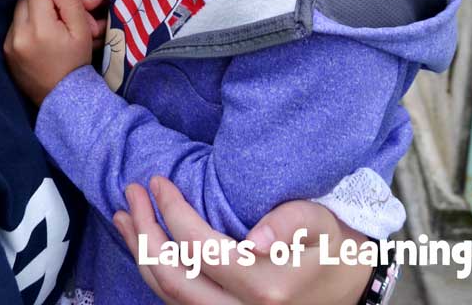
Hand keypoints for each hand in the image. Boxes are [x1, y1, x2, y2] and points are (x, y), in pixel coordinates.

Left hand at [3, 0, 93, 104]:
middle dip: (40, 5)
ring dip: (31, 16)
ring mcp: (9, 45)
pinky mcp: (5, 53)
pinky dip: (25, 30)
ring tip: (47, 33)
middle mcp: (19, 35)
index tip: (63, 14)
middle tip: (55, 22)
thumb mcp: (83, 31)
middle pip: (24, 0)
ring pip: (18, 13)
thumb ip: (70, 4)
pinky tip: (38, 43)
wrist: (62, 96)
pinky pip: (13, 29)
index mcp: (40, 28)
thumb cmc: (76, 62)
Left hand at [113, 177, 371, 304]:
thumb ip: (291, 224)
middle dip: (144, 232)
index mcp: (266, 286)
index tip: (158, 180)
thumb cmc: (333, 246)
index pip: (201, 248)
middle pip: (173, 278)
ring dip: (140, 254)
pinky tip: (143, 247)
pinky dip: (153, 274)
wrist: (348, 287)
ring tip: (124, 216)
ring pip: (168, 297)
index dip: (173, 212)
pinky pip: (178, 304)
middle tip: (131, 191)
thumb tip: (255, 236)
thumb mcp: (321, 224)